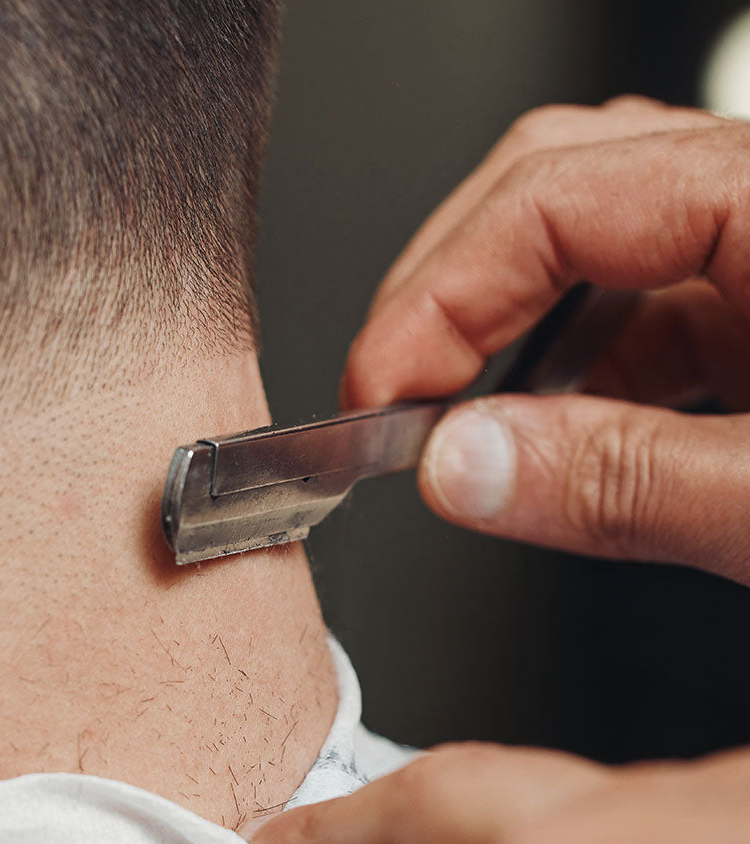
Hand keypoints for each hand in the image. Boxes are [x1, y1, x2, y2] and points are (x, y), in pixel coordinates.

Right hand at [342, 96, 749, 584]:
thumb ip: (627, 481)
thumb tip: (465, 469)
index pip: (551, 200)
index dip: (433, 295)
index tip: (372, 391)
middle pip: (553, 189)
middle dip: (445, 291)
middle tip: (389, 392)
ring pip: (592, 248)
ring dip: (502, 330)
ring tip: (451, 414)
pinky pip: (642, 306)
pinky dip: (568, 367)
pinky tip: (546, 425)